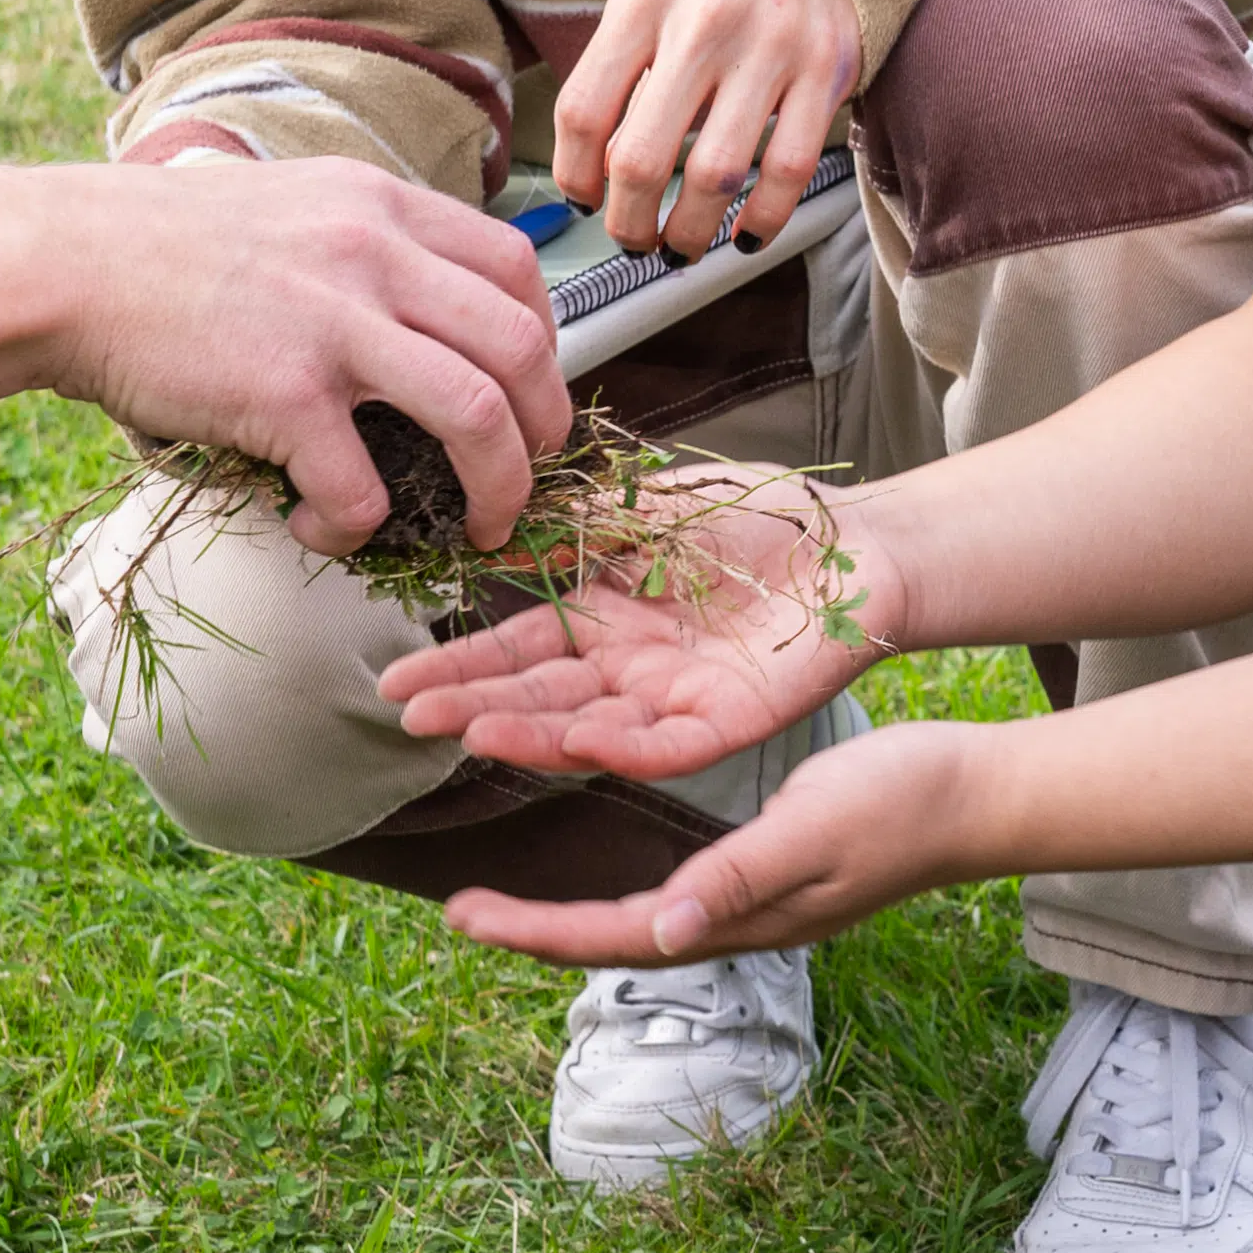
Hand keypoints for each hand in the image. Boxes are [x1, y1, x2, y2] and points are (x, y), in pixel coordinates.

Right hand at [20, 153, 563, 552]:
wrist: (65, 263)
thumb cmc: (161, 246)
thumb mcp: (291, 204)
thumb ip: (364, 242)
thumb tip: (418, 312)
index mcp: (381, 206)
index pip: (515, 267)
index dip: (545, 342)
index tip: (528, 392)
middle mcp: (375, 254)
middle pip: (520, 346)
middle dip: (545, 428)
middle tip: (529, 474)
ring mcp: (334, 323)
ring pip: (477, 416)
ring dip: (496, 486)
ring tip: (479, 525)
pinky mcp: (284, 393)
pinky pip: (362, 487)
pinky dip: (358, 526)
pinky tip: (324, 530)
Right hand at [376, 462, 886, 779]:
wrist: (855, 541)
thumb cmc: (757, 518)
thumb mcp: (643, 507)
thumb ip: (568, 527)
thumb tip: (486, 529)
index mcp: (602, 615)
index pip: (515, 649)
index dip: (459, 666)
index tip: (397, 685)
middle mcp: (625, 667)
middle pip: (536, 697)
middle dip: (470, 706)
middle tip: (408, 718)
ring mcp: (670, 700)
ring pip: (586, 728)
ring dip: (527, 734)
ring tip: (466, 734)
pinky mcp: (723, 724)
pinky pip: (661, 745)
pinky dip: (616, 745)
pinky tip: (570, 739)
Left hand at [433, 714, 998, 967]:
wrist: (977, 795)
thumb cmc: (902, 801)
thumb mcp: (813, 826)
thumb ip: (739, 878)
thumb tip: (658, 933)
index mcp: (738, 915)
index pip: (614, 937)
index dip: (533, 931)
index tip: (461, 916)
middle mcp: (735, 917)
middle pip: (613, 938)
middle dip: (534, 930)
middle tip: (458, 911)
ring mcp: (754, 898)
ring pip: (639, 919)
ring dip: (569, 915)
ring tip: (510, 899)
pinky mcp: (768, 868)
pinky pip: (674, 889)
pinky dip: (621, 880)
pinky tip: (607, 860)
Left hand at [554, 0, 863, 255]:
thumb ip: (619, 62)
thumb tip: (594, 168)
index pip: (584, 111)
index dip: (574, 176)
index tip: (584, 201)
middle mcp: (705, 22)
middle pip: (642, 157)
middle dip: (628, 223)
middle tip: (631, 239)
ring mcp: (771, 48)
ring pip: (716, 175)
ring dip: (690, 232)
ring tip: (680, 245)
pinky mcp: (827, 70)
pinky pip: (789, 169)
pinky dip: (764, 219)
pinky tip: (744, 233)